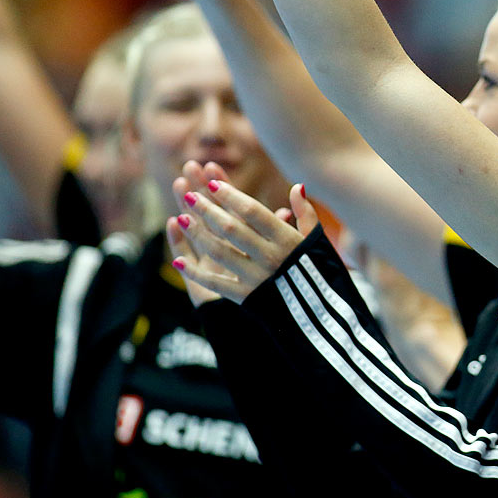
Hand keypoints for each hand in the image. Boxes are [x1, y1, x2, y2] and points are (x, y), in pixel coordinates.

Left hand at [168, 160, 316, 303]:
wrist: (321, 315)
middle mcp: (269, 257)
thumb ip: (306, 214)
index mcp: (287, 240)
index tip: (213, 183)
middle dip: (208, 210)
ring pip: (220, 252)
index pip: (254, 212)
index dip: (232, 196)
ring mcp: (256, 278)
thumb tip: (298, 185)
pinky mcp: (245, 297)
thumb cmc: (319, 271)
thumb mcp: (317, 240)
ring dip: (198, 234)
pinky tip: (177, 261)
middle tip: (188, 194)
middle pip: (232, 229)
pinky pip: (216, 283)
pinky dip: (195, 273)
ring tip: (182, 217)